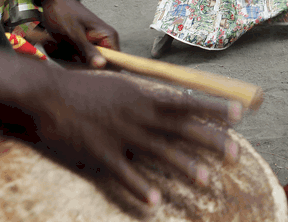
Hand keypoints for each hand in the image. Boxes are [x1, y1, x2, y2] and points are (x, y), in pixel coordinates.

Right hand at [29, 68, 243, 204]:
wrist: (49, 94)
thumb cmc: (87, 88)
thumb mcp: (122, 86)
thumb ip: (147, 97)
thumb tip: (172, 102)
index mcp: (144, 96)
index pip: (186, 102)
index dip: (213, 108)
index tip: (239, 113)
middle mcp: (138, 115)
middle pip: (181, 129)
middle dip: (210, 141)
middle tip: (234, 154)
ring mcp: (121, 135)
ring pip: (160, 152)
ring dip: (185, 166)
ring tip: (206, 180)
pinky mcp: (101, 153)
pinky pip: (125, 174)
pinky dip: (141, 187)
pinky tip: (156, 201)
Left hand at [40, 0, 119, 66]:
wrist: (53, 2)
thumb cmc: (63, 14)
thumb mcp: (73, 34)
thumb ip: (88, 51)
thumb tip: (102, 66)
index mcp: (108, 37)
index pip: (116, 63)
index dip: (101, 70)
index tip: (82, 66)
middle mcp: (105, 42)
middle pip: (96, 66)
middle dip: (76, 62)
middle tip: (63, 50)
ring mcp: (94, 44)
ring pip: (83, 64)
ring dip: (67, 58)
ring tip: (57, 44)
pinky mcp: (84, 46)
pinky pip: (76, 59)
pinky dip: (64, 55)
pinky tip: (56, 45)